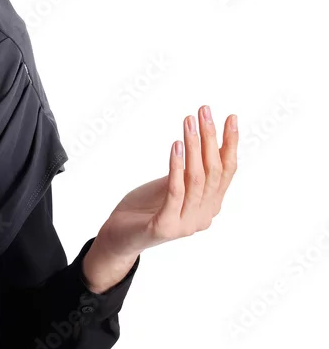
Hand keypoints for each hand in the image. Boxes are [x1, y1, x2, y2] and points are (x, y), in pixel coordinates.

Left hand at [96, 105, 238, 260]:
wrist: (118, 237)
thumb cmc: (145, 207)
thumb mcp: (171, 184)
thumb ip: (190, 171)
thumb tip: (206, 142)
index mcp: (209, 205)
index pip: (226, 171)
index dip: (230, 144)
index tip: (231, 117)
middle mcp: (204, 216)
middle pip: (213, 171)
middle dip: (210, 138)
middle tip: (205, 111)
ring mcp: (187, 223)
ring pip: (196, 178)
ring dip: (194, 146)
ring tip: (189, 122)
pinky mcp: (166, 226)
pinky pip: (175, 191)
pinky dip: (177, 167)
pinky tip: (175, 146)